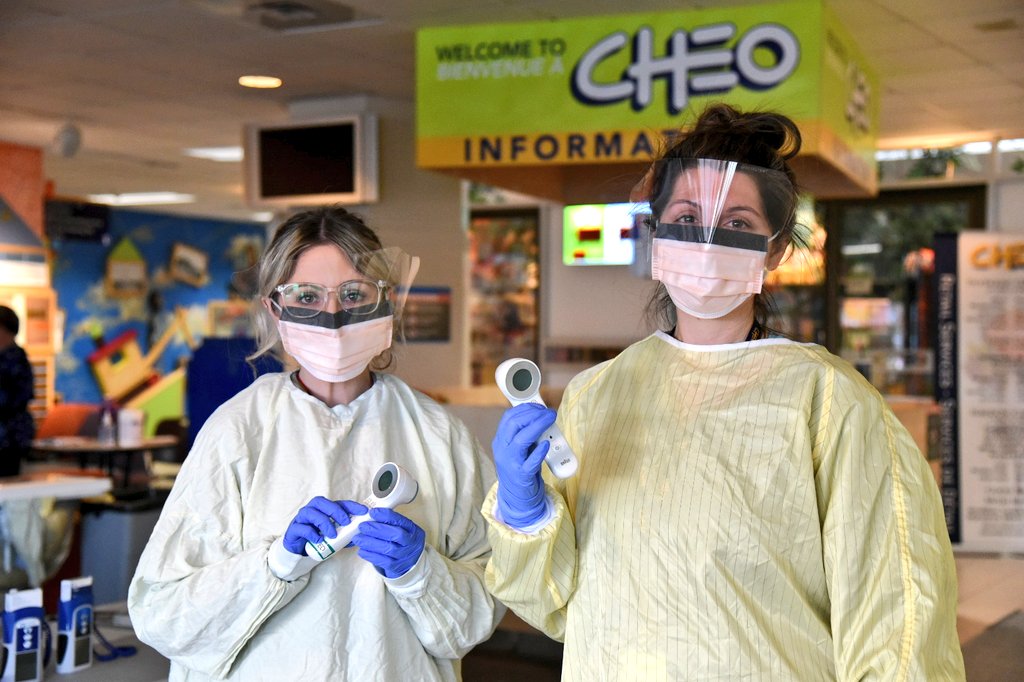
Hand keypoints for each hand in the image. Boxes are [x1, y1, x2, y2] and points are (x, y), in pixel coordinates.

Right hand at [283, 497, 367, 554]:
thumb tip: (358, 536)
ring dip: (324, 523)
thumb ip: (344, 534)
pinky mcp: (294, 529)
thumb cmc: (318, 536)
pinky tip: (319, 540)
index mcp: (324, 508)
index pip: (338, 502)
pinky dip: (312, 533)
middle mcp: (312, 509)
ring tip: (333, 535)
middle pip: (322, 502)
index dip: (351, 506)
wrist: (298, 548)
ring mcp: (301, 518)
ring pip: (311, 513)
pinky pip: (301, 528)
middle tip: (346, 523)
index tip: (363, 511)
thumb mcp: (333, 534)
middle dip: (336, 511)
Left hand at [351, 508, 425, 577]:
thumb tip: (371, 515)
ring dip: (371, 542)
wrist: (409, 562)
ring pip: (388, 549)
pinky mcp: (397, 567)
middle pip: (396, 535)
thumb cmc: (402, 542)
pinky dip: (371, 555)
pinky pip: (383, 561)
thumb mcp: (403, 530)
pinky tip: (362, 550)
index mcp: (413, 530)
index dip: (387, 516)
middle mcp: (412, 543)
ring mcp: (405, 556)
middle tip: (363, 526)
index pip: (401, 521)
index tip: (373, 512)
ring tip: (358, 538)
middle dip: (377, 529)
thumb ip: (391, 523)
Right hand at [492, 403, 555, 528]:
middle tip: (549, 413)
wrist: (516, 496)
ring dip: (538, 426)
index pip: (508, 418)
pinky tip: (546, 444)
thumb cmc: (520, 468)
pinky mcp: (522, 475)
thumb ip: (526, 434)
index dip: (525, 409)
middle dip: (533, 414)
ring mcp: (511, 463)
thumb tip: (541, 417)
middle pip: (514, 425)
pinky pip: (530, 461)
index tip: (540, 407)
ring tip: (550, 420)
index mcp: (500, 441)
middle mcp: (503, 450)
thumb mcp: (519, 449)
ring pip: (521, 439)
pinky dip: (539, 451)